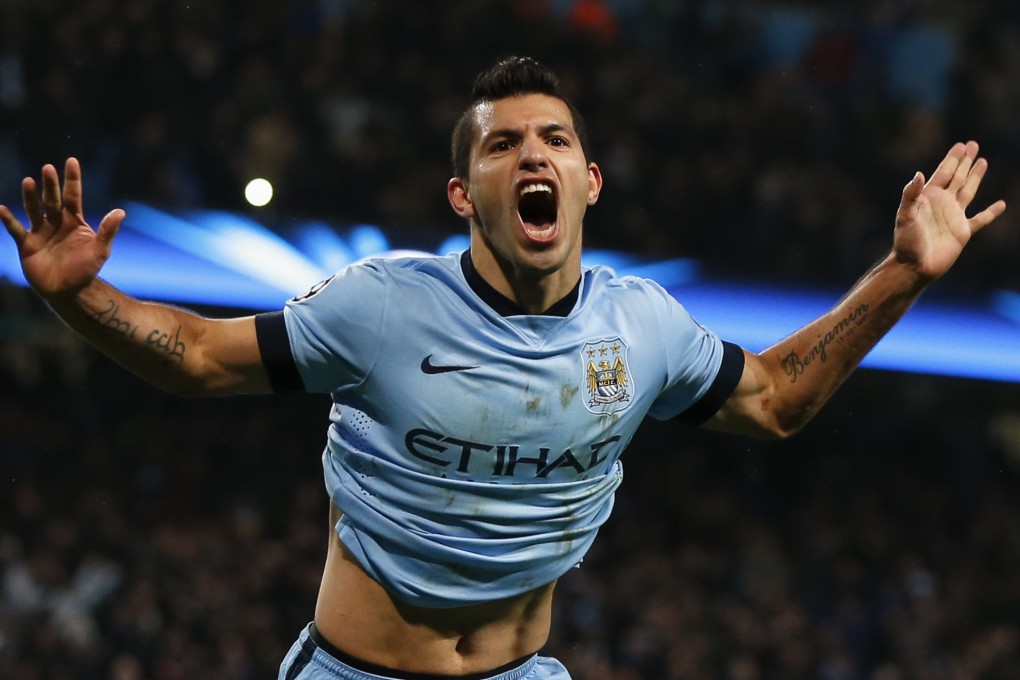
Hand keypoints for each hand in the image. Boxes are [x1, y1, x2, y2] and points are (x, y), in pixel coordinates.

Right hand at [0, 158, 124, 298]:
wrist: (69, 291)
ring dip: (30, 196)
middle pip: (52, 199)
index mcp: (74, 221)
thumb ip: (108, 231)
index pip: (73, 196)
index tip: (72, 161)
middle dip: (50, 184)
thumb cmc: (87, 270)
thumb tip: (121, 212)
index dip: (72, 179)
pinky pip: (16, 229)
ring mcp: (40, 232)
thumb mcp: (100, 250)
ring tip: (29, 181)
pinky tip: (1, 208)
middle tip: (47, 168)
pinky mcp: (27, 244)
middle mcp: (56, 222)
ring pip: (34, 209)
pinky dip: (8, 219)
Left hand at [893, 141, 1005, 282]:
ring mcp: (953, 217)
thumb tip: (919, 173)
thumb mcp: (905, 216)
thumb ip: (910, 195)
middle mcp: (942, 204)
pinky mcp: (962, 232)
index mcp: (928, 198)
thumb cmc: (906, 243)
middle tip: (973, 144)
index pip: (943, 173)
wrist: (914, 267)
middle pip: (957, 177)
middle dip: (964, 161)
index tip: (961, 145)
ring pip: (968, 191)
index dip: (952, 159)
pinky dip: (991, 213)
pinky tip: (1000, 205)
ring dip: (975, 177)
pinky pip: (980, 220)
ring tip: (983, 161)